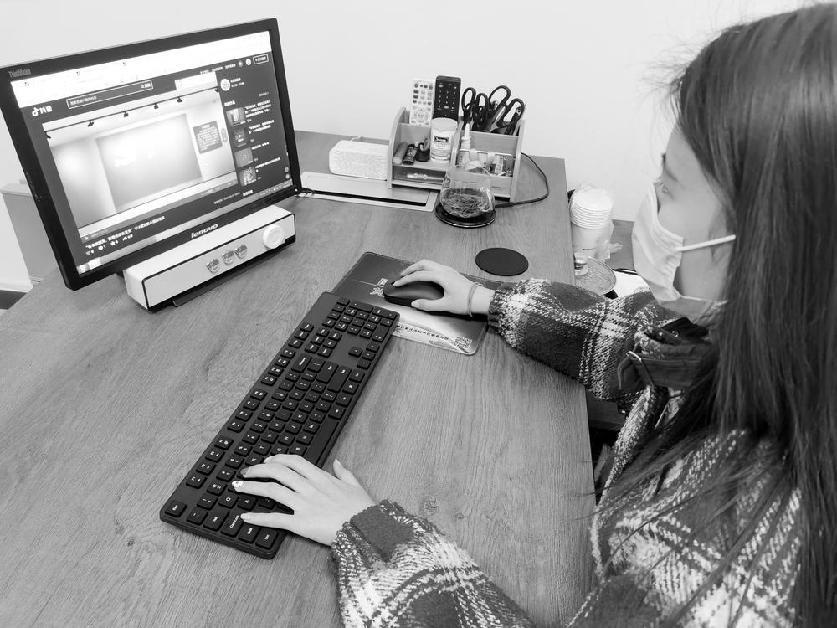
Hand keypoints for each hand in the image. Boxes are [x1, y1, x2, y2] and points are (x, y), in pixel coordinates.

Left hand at [233, 455, 374, 545]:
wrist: (366, 528)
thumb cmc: (362, 509)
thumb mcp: (356, 485)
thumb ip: (345, 473)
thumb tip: (338, 462)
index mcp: (322, 478)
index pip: (295, 462)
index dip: (279, 459)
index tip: (269, 461)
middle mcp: (310, 488)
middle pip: (279, 472)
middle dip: (259, 469)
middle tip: (246, 472)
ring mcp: (304, 505)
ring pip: (273, 491)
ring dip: (253, 487)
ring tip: (237, 487)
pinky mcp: (301, 524)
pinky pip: (276, 519)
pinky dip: (258, 518)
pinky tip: (245, 516)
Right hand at [394, 259, 494, 314]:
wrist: (481, 299)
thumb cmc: (465, 302)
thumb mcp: (445, 306)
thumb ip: (428, 305)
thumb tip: (414, 304)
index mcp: (440, 276)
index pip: (419, 275)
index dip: (406, 279)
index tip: (397, 284)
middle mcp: (444, 270)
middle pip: (423, 263)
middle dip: (410, 268)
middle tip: (401, 276)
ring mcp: (448, 270)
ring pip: (430, 263)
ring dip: (418, 267)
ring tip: (411, 274)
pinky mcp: (452, 273)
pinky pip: (435, 266)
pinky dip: (426, 268)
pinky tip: (425, 276)